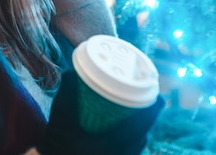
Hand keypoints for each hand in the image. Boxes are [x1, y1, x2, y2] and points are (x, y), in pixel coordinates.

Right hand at [37, 71, 164, 154]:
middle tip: (154, 101)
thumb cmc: (54, 144)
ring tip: (145, 113)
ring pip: (137, 148)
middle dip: (150, 119)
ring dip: (143, 130)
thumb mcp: (58, 117)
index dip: (152, 113)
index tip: (161, 97)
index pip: (138, 129)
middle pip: (142, 138)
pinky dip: (134, 142)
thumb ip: (66, 93)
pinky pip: (130, 154)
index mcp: (107, 147)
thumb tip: (73, 70)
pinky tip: (132, 134)